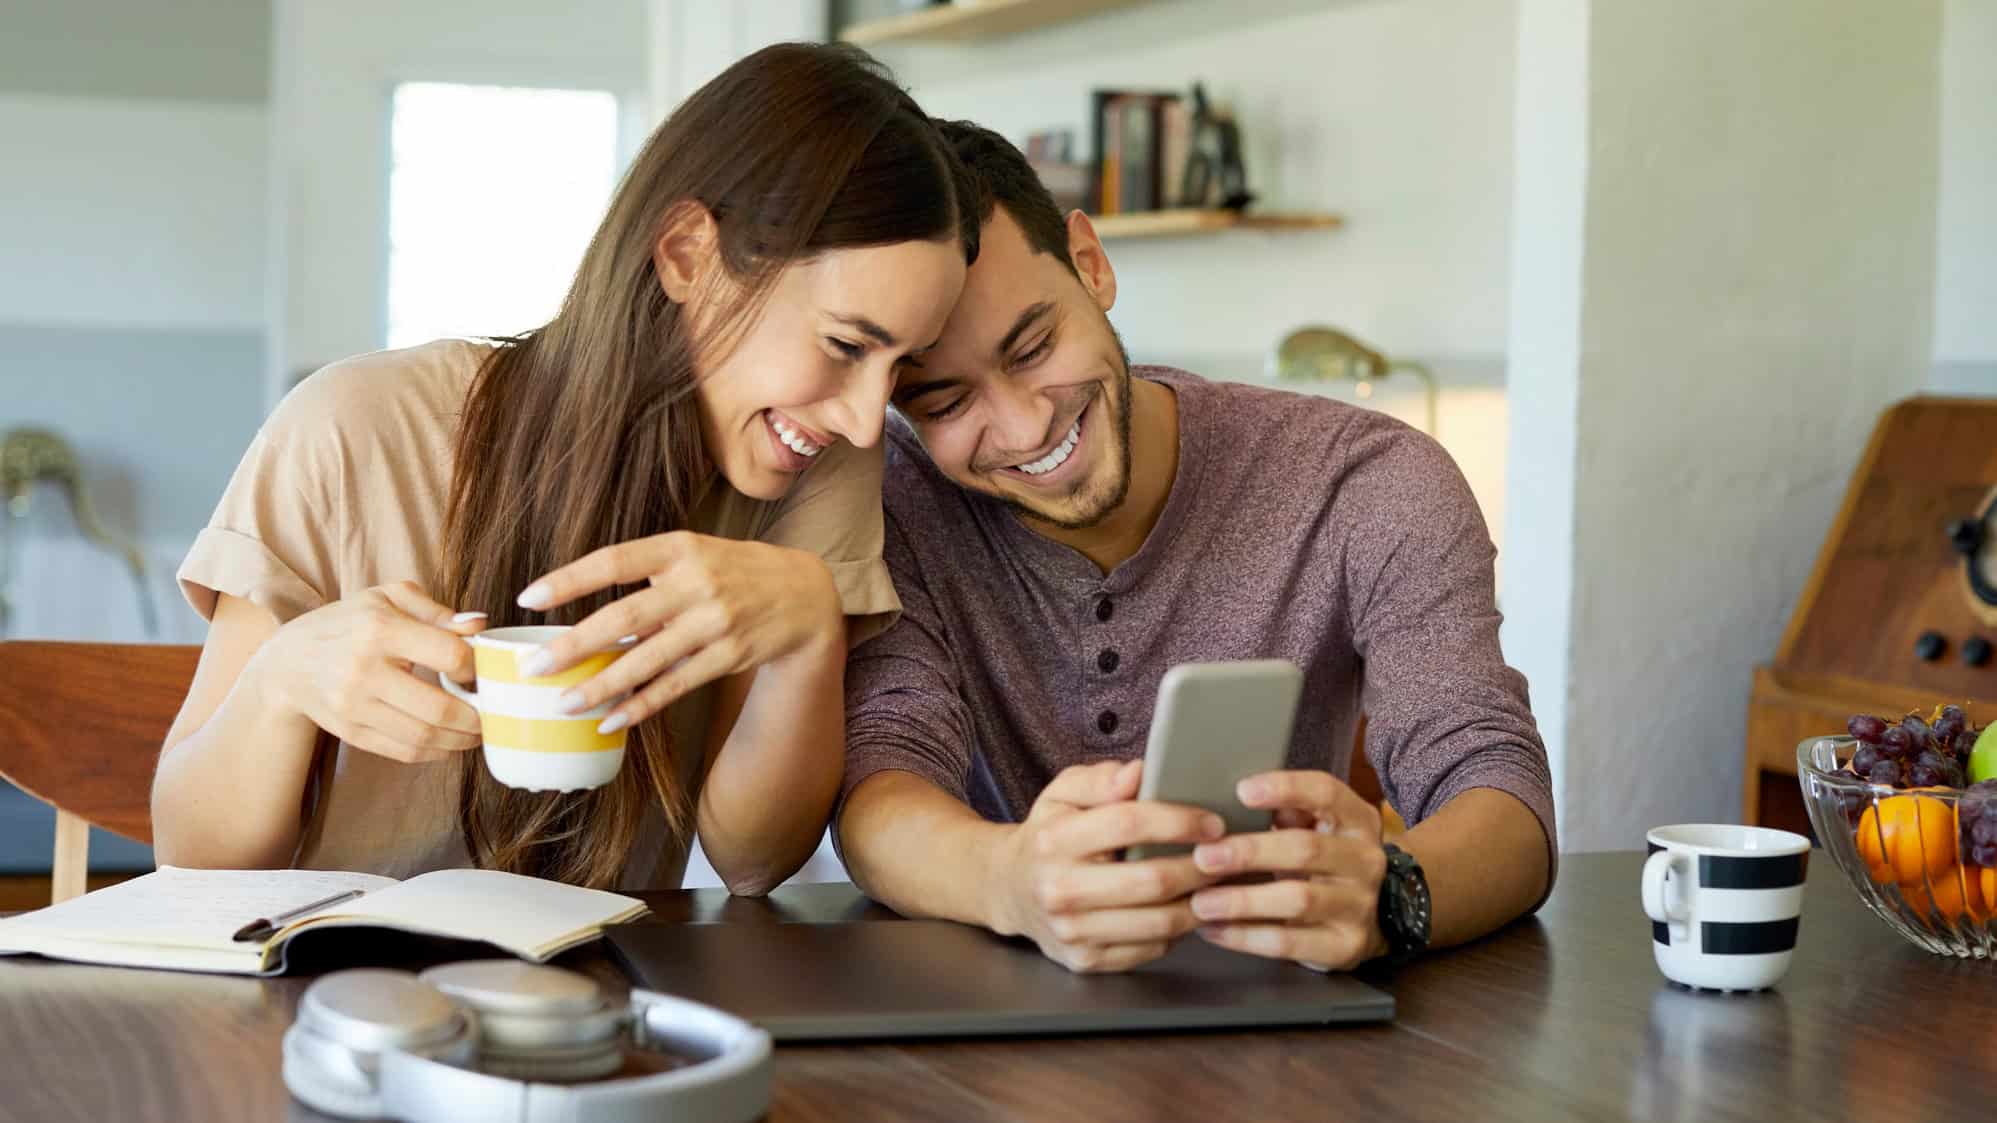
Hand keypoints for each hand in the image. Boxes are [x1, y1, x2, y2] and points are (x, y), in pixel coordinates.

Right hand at [257, 581, 485, 762]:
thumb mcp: (387, 598)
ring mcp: (354, 706)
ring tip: (478, 732)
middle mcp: (364, 670)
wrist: (288, 661)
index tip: (480, 671)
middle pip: (439, 708)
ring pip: (424, 736)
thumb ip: (437, 610)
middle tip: (493, 714)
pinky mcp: (350, 731)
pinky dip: (435, 752)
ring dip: (461, 740)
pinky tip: (449, 742)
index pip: (449, 654)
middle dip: (477, 717)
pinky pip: (404, 751)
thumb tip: (480, 624)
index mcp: (379, 628)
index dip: (475, 666)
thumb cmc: (349, 623)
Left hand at [514, 532, 841, 731]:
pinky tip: (610, 719)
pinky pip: (675, 685)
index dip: (569, 580)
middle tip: (534, 667)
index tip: (528, 598)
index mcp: (680, 547)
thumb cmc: (734, 570)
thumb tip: (588, 615)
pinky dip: (641, 705)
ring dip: (601, 685)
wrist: (805, 594)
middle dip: (574, 645)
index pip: (614, 560)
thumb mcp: (694, 553)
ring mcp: (715, 622)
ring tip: (564, 703)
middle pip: (625, 617)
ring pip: (647, 660)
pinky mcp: (729, 655)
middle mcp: (697, 583)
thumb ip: (648, 575)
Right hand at [992, 760, 1227, 972]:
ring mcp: (1072, 932)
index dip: (1179, 821)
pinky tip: (1186, 909)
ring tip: (1216, 883)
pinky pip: (1151, 949)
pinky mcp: (1086, 961)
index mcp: (1055, 840)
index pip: (1129, 824)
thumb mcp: (1062, 793)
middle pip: (1151, 880)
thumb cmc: (1047, 836)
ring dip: (1199, 902)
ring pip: (1159, 923)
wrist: (1009, 890)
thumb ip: (1100, 780)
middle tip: (1226, 855)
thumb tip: (1138, 773)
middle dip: (1200, 867)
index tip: (1212, 822)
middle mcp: (1059, 889)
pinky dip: (1178, 930)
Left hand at [1187, 770, 1388, 971]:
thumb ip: (1287, 811)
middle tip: (1204, 857)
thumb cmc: (1324, 862)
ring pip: (1297, 899)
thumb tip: (1238, 799)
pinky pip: (1290, 941)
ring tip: (1200, 903)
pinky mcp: (1345, 946)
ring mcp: (1360, 905)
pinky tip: (1213, 929)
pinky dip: (1246, 936)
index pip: (1326, 792)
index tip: (1241, 791)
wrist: (1372, 920)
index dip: (1285, 788)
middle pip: (1305, 849)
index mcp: (1357, 820)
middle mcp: (1365, 860)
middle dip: (1250, 852)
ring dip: (1243, 900)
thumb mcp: (1316, 829)